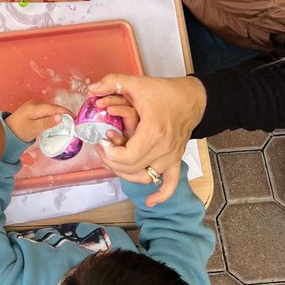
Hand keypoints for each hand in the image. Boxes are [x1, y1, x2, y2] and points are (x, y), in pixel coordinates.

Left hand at [7, 99, 69, 142]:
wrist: (7, 131)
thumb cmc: (20, 131)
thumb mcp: (34, 128)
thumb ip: (47, 122)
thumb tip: (60, 117)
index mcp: (35, 107)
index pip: (54, 108)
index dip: (65, 112)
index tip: (75, 118)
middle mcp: (35, 103)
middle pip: (53, 107)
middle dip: (63, 113)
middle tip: (73, 122)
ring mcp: (34, 105)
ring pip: (50, 109)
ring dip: (58, 114)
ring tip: (68, 122)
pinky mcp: (33, 109)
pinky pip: (46, 110)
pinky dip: (52, 115)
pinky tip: (56, 120)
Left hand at [91, 73, 206, 205]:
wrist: (193, 98)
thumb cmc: (165, 91)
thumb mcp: (137, 83)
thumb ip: (112, 82)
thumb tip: (91, 89)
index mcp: (153, 132)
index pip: (126, 157)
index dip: (109, 153)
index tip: (101, 140)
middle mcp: (164, 149)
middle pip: (131, 169)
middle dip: (111, 161)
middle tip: (101, 148)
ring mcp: (171, 157)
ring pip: (144, 178)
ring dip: (126, 174)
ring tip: (114, 160)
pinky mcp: (176, 160)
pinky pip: (170, 184)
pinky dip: (161, 195)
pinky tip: (150, 202)